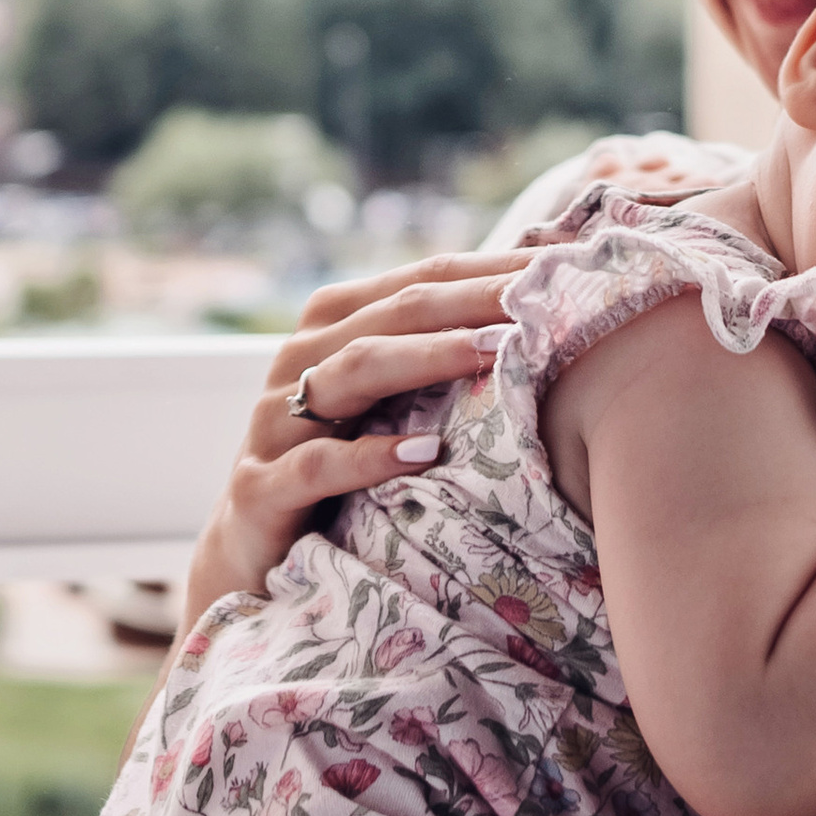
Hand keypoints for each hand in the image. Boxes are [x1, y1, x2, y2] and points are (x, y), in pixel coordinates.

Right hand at [176, 254, 520, 631]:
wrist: (254, 552)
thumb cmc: (345, 461)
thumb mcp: (391, 402)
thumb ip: (444, 353)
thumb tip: (545, 307)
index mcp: (334, 325)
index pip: (423, 280)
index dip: (490, 269)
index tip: (561, 264)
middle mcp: (300, 361)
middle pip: (393, 315)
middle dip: (469, 302)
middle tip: (537, 297)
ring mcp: (274, 423)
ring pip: (352, 372)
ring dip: (425, 358)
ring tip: (490, 352)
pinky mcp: (260, 489)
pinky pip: (316, 466)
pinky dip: (370, 456)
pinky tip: (423, 453)